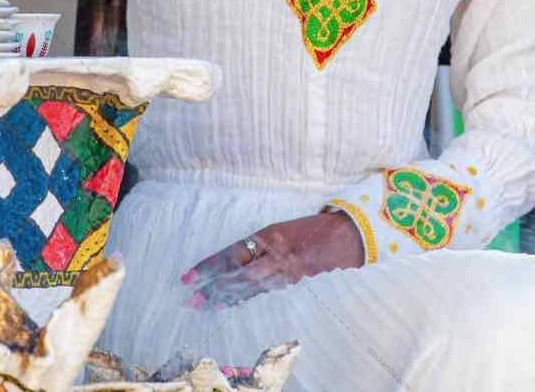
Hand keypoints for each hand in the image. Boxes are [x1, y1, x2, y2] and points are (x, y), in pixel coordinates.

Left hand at [179, 211, 365, 310]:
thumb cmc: (309, 227)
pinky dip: (246, 298)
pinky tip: (231, 303)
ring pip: (250, 287)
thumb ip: (258, 242)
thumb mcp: (280, 228)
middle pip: (238, 274)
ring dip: (227, 297)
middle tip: (192, 299)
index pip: (232, 253)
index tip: (188, 277)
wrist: (346, 236)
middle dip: (214, 288)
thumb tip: (231, 258)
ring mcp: (285, 270)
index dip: (209, 266)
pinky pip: (265, 291)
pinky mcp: (293, 281)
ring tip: (205, 305)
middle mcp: (275, 254)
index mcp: (268, 236)